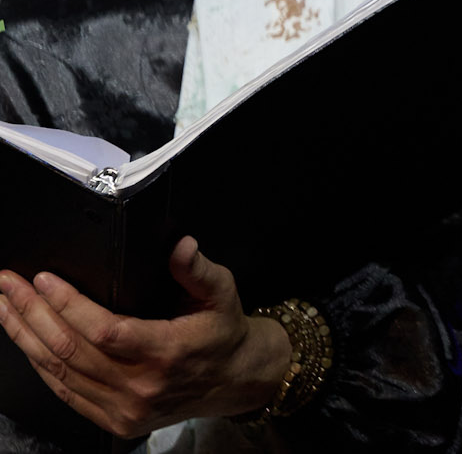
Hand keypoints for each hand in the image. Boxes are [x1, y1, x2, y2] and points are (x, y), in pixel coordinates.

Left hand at [0, 236, 290, 436]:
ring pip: (59, 373)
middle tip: (10, 285)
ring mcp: (124, 407)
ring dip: (26, 337)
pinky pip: (65, 393)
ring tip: (6, 307)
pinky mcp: (114, 420)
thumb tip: (181, 246)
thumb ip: (198, 269)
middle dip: (32, 313)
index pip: (105, 330)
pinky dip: (40, 365)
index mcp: (168, 351)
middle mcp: (142, 385)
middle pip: (71, 350)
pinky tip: (26, 341)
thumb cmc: (223, 334)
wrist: (234, 380)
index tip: (44, 279)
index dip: (68, 305)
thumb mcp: (223, 292)